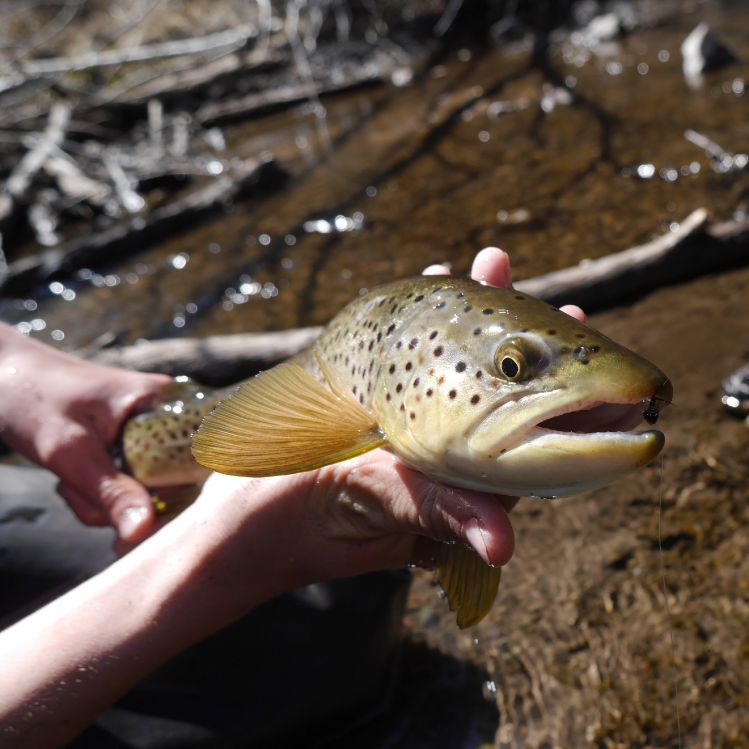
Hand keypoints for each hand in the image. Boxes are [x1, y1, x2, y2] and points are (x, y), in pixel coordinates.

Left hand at [0, 325, 170, 542]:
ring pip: (149, 489)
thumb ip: (110, 493)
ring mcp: (151, 429)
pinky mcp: (133, 444)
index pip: (201, 458)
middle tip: (80, 495)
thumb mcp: (70, 451)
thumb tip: (144, 534)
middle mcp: (168, 412)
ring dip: (106, 503)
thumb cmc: (32, 396)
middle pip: (174, 481)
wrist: (2, 375)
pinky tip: (74, 485)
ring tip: (69, 486)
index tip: (142, 523)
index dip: (178, 495)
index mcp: (166, 401)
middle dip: (127, 504)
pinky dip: (102, 496)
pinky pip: (132, 484)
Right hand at [187, 247, 587, 596]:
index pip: (530, 420)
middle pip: (493, 378)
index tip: (575, 311)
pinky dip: (417, 323)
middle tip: (503, 264)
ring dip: (465, 312)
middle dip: (507, 321)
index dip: (558, 368)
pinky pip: (404, 359)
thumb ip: (442, 514)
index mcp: (467, 470)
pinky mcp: (374, 407)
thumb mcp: (385, 506)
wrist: (249, 520)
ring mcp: (408, 421)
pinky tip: (424, 284)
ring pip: (452, 362)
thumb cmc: (317, 518)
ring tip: (473, 262)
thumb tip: (501, 546)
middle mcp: (446, 442)